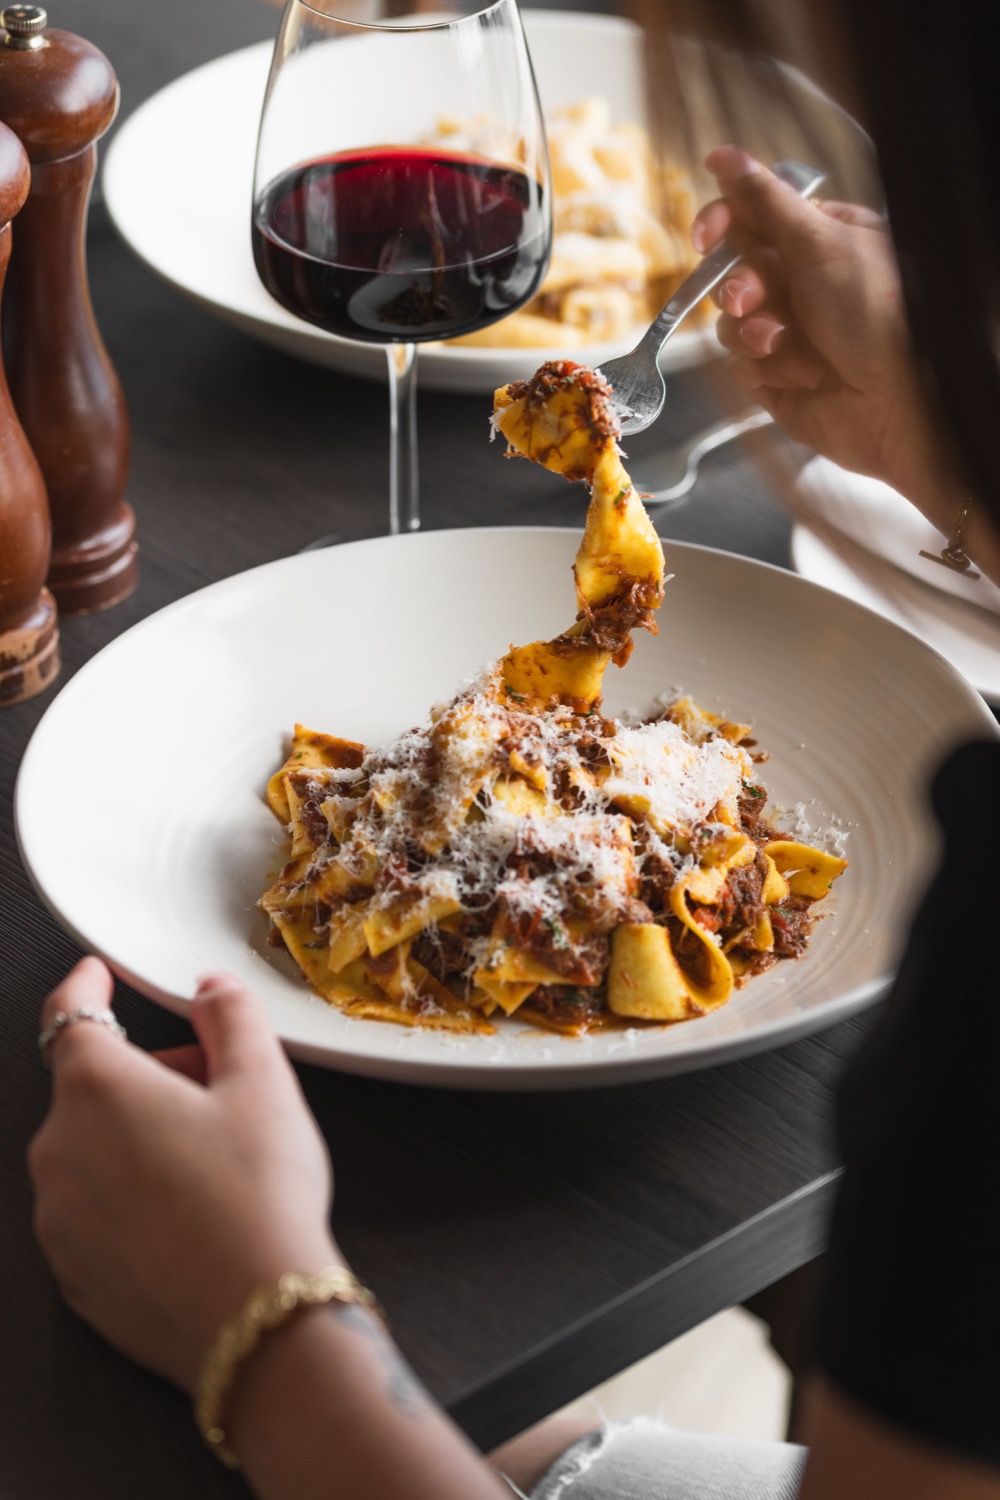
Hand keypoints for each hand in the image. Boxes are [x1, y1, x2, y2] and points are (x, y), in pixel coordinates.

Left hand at [28, 958, 339, 1394]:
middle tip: (215, 1086)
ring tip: (212, 1157)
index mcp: (98, 1091)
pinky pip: (93, 1209)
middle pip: (92, 1086)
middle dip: (147, 1073)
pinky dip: (129, 1193)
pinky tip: (191, 1212)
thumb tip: (211, 988)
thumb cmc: (259, 1200)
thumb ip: (232, 1015)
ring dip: (136, 1134)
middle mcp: (60, 1151)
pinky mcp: (73, 1273)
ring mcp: (59, 1219)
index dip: (85, 985)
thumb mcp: (264, 1083)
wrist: (257, 1321)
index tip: (95, 975)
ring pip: (91, 1149)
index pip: (69, 1015)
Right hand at [692, 146, 960, 515]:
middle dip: (740, 287)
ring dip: (754, 332)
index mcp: (825, 239)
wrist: (902, 403)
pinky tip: (803, 375)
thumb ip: (765, 200)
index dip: (723, 224)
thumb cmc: (878, 313)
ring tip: (784, 344)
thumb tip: (723, 154)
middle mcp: (807, 285)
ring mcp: (792, 334)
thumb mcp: (821, 240)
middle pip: (737, 271)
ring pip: (732, 323)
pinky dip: (766, 369)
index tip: (704, 236)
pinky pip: (742, 365)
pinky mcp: (779, 380)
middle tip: (750, 299)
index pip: (756, 218)